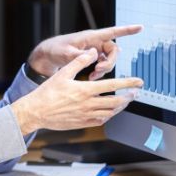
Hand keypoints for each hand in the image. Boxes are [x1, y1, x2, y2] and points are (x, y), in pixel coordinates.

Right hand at [11, 48, 143, 133]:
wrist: (36, 111)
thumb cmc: (48, 93)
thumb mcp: (63, 73)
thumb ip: (79, 61)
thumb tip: (92, 52)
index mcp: (85, 90)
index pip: (112, 85)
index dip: (128, 83)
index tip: (138, 81)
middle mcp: (88, 104)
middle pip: (116, 101)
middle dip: (128, 97)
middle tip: (135, 93)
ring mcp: (86, 115)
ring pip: (110, 112)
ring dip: (120, 107)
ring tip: (125, 101)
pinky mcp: (82, 123)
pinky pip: (101, 121)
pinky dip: (109, 116)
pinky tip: (110, 112)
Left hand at [27, 25, 142, 79]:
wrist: (48, 56)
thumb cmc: (56, 49)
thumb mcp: (66, 52)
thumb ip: (80, 54)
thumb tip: (94, 54)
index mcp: (91, 37)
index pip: (112, 31)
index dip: (126, 30)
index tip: (140, 27)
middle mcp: (95, 42)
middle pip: (113, 50)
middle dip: (110, 62)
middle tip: (98, 70)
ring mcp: (94, 50)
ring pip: (109, 59)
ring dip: (105, 69)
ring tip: (93, 76)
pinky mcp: (92, 57)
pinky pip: (103, 64)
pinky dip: (100, 72)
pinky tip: (92, 77)